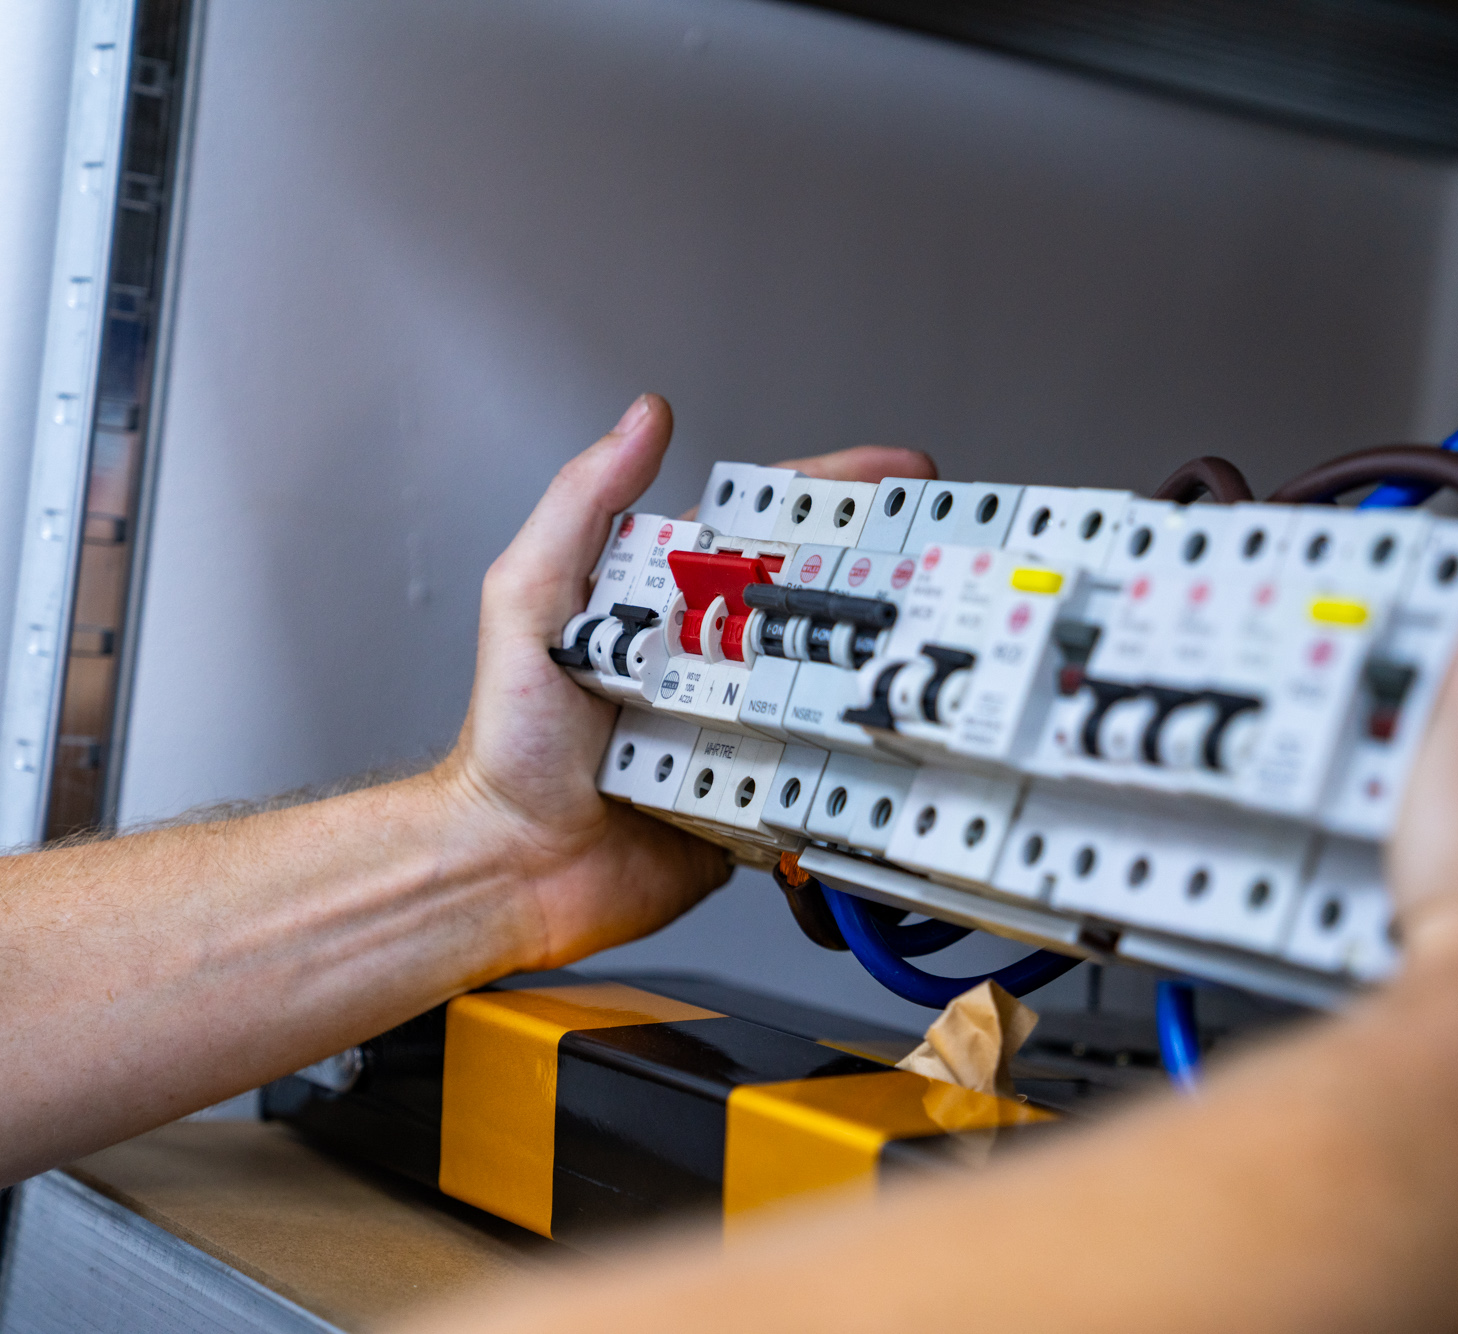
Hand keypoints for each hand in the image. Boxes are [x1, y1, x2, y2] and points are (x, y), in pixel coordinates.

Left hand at [433, 395, 934, 972]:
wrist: (514, 869)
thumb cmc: (508, 741)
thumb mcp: (528, 599)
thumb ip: (580, 506)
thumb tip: (640, 421)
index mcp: (669, 603)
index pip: (764, 529)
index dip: (834, 494)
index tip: (903, 475)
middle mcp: (713, 660)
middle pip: (816, 604)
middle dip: (886, 579)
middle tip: (949, 564)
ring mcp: (740, 727)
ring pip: (831, 687)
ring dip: (881, 670)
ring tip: (939, 649)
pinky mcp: (757, 796)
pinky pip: (823, 774)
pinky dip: (860, 761)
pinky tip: (897, 740)